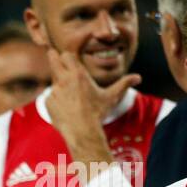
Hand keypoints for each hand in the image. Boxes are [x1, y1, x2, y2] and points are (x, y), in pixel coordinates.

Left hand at [45, 48, 139, 162]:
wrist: (82, 131)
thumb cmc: (98, 113)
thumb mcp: (112, 97)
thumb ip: (124, 84)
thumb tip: (138, 77)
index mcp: (78, 75)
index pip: (66, 54)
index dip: (68, 58)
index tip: (71, 62)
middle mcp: (63, 79)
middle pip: (52, 58)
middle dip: (55, 59)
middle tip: (62, 67)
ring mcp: (54, 90)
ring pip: (53, 79)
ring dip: (59, 83)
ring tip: (71, 96)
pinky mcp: (48, 101)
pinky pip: (51, 96)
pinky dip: (57, 100)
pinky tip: (68, 110)